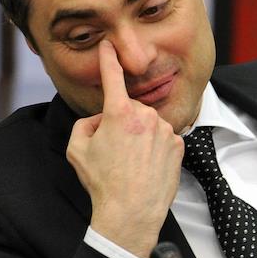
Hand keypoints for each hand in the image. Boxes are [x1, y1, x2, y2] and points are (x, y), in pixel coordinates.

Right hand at [66, 40, 184, 257]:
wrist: (132, 211)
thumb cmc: (103, 182)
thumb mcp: (77, 149)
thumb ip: (85, 124)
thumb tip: (99, 119)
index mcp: (119, 113)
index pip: (112, 78)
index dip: (109, 60)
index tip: (109, 46)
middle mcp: (146, 116)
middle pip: (130, 109)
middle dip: (121, 123)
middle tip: (113, 150)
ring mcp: (165, 130)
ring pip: (148, 124)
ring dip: (139, 136)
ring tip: (130, 162)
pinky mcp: (179, 144)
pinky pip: (162, 138)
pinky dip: (154, 147)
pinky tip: (146, 165)